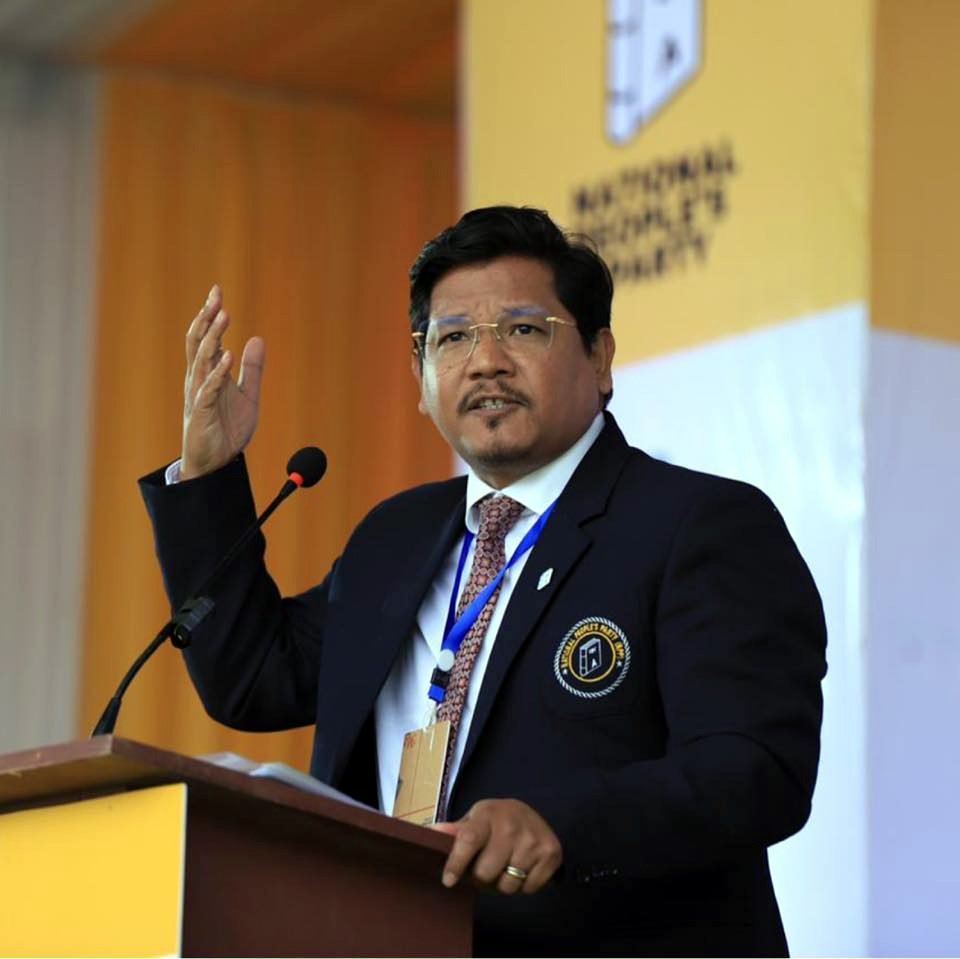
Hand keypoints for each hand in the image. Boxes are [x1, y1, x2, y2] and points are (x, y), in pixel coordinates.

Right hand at [182, 285, 264, 479]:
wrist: (216, 463)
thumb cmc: (227, 430)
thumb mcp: (248, 396)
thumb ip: (252, 369)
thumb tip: (257, 339)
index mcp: (209, 374)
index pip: (207, 338)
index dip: (210, 315)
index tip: (217, 292)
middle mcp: (199, 380)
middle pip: (199, 342)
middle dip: (207, 318)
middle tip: (216, 296)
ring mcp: (198, 395)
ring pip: (201, 360)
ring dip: (213, 337)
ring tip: (223, 316)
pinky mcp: (201, 413)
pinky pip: (208, 389)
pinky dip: (217, 372)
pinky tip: (228, 357)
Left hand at [431, 798, 561, 894]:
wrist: (532, 814)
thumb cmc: (495, 821)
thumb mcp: (474, 820)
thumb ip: (454, 831)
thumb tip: (430, 832)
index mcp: (487, 814)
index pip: (468, 840)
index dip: (456, 863)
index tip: (448, 881)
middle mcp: (512, 825)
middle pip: (486, 873)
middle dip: (481, 878)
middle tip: (485, 868)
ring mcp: (533, 839)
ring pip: (508, 885)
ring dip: (503, 883)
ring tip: (505, 866)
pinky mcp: (551, 853)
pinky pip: (529, 888)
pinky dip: (524, 885)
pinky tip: (523, 867)